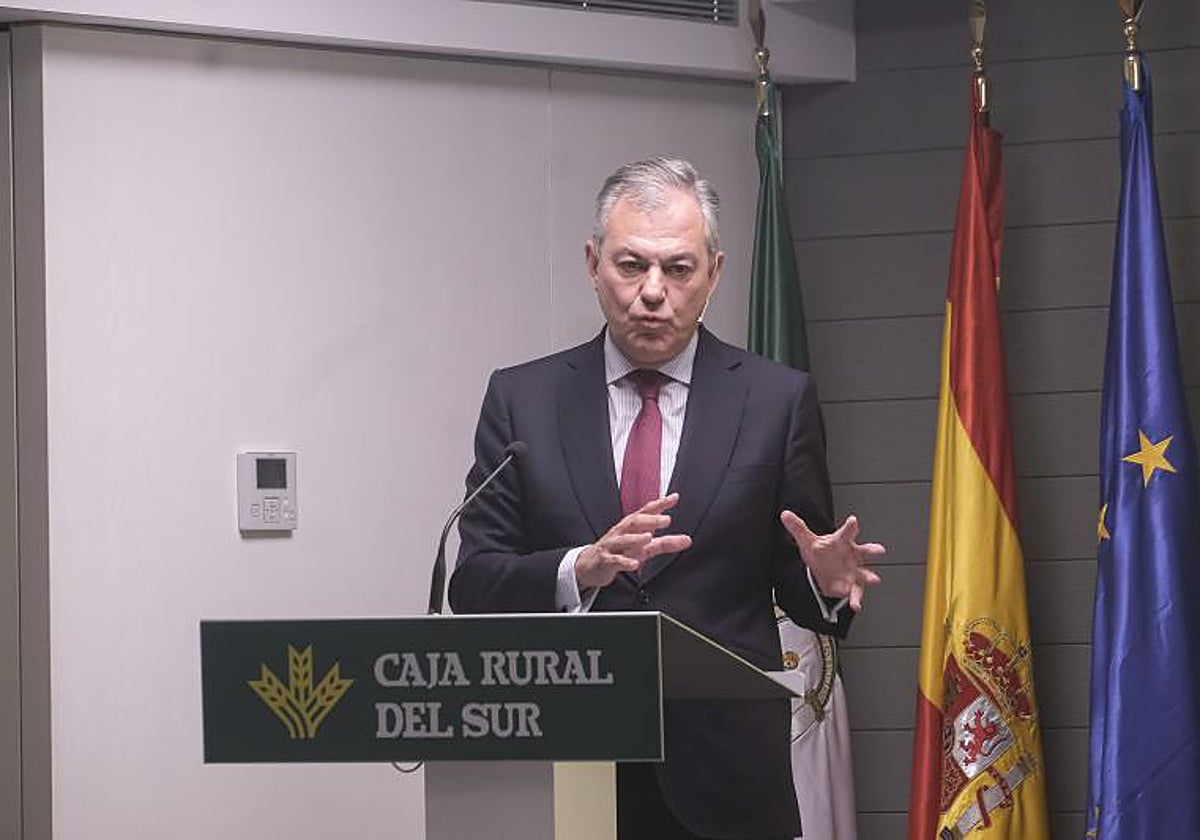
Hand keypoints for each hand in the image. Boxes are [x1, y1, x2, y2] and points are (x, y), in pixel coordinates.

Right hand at [575, 494, 692, 590]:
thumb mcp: (644, 547)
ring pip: (623, 540)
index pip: (646, 511)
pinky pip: (615, 560)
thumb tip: (687, 540)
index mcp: (631, 526)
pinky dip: (624, 561)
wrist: (590, 565)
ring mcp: (612, 546)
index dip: (659, 504)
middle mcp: (621, 532)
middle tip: (666, 519)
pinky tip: (635, 564)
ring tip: (648, 537)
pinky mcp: (606, 561)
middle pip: (634, 522)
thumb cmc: (620, 551)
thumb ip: (665, 543)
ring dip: (636, 538)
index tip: (674, 498)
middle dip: (650, 519)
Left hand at [780, 512, 883, 611]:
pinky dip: (856, 599)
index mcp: (842, 542)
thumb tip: (785, 514)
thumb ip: (797, 527)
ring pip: (864, 573)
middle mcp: (852, 555)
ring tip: (874, 579)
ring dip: (869, 576)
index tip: (853, 521)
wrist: (822, 571)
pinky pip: (855, 593)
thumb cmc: (820, 553)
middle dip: (872, 550)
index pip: (846, 532)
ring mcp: (854, 571)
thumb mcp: (807, 540)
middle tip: (879, 549)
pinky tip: (856, 605)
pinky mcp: (851, 585)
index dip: (850, 526)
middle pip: (864, 551)